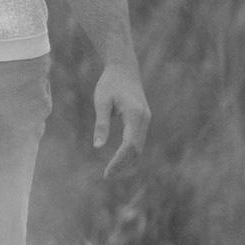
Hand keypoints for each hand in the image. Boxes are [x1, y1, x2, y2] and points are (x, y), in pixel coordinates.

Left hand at [93, 62, 150, 177]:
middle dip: (123, 165)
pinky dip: (130, 152)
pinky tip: (119, 159)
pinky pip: (138, 141)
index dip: (119, 162)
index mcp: (136, 116)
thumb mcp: (101, 102)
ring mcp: (146, 120)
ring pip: (139, 147)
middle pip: (137, 150)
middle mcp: (145, 120)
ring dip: (128, 161)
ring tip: (111, 171)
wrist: (124, 68)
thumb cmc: (110, 83)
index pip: (129, 146)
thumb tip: (97, 147)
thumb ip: (101, 124)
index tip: (107, 172)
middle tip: (107, 176)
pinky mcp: (143, 119)